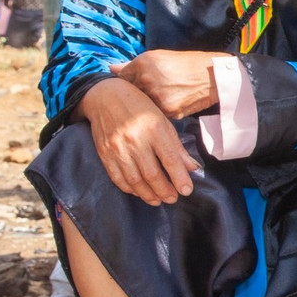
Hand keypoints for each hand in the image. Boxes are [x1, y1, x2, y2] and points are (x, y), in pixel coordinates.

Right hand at [79, 78, 200, 205]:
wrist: (105, 96)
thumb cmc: (139, 107)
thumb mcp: (163, 121)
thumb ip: (177, 147)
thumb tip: (192, 168)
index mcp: (154, 129)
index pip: (170, 160)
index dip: (180, 178)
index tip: (187, 190)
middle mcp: (136, 140)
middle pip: (152, 174)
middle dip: (165, 190)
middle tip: (173, 198)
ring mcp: (118, 148)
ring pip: (135, 180)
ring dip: (148, 194)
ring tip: (159, 200)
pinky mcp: (105, 154)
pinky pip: (118, 177)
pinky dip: (130, 189)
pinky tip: (140, 192)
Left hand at [111, 50, 221, 119]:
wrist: (214, 77)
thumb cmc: (187, 64)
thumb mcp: (160, 57)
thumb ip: (133, 64)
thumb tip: (111, 68)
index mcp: (144, 64)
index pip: (121, 78)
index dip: (127, 81)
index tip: (134, 83)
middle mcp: (148, 80)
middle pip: (131, 93)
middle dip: (138, 93)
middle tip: (154, 88)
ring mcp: (158, 98)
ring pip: (143, 105)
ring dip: (148, 103)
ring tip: (165, 94)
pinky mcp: (169, 112)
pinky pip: (157, 113)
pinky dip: (161, 109)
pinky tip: (172, 101)